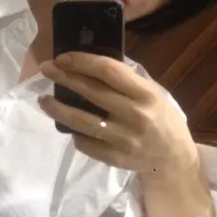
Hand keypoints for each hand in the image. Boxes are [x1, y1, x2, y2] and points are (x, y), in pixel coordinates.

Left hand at [38, 52, 199, 176]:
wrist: (174, 158)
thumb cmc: (162, 119)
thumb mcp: (153, 94)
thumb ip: (127, 82)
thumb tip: (91, 65)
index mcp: (146, 94)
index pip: (108, 71)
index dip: (82, 61)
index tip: (62, 57)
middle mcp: (135, 116)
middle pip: (92, 93)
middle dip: (65, 78)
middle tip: (46, 69)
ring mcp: (124, 139)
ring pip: (82, 122)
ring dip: (58, 109)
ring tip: (43, 100)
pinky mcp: (115, 158)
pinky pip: (86, 144)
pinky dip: (74, 134)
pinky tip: (67, 126)